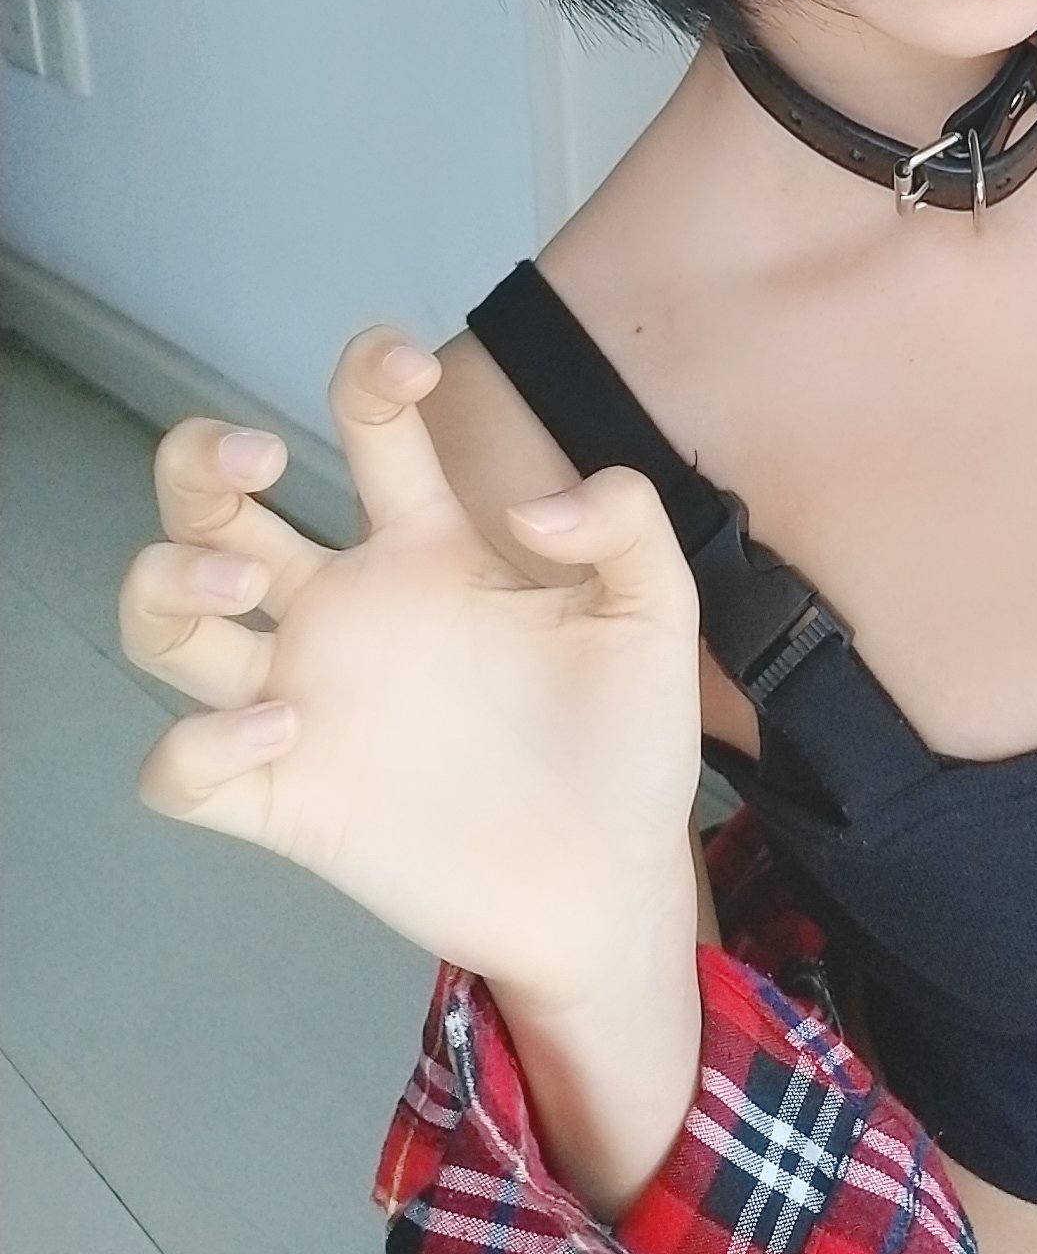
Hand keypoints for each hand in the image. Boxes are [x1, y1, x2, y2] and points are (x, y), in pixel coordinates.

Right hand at [119, 332, 703, 1015]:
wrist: (615, 882)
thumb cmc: (628, 742)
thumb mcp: (656, 610)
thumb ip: (625, 522)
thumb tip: (533, 509)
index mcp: (430, 551)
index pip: (366, 426)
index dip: (367, 371)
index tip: (406, 373)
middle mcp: (350, 611)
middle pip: (213, 503)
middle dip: (199, 460)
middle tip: (260, 461)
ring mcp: (307, 702)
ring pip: (162, 621)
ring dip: (166, 581)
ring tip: (241, 587)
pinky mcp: (288, 801)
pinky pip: (178, 769)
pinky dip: (198, 744)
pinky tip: (281, 728)